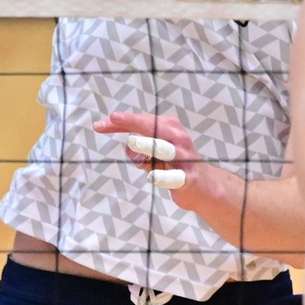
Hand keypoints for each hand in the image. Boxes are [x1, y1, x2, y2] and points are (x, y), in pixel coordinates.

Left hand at [92, 112, 222, 210]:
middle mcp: (178, 139)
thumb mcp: (155, 153)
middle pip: (153, 128)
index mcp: (169, 128)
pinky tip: (152, 177)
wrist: (204, 185)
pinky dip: (162, 176)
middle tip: (113, 119)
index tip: (100, 125)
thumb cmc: (175, 164)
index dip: (121, 122)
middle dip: (133, 122)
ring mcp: (184, 158)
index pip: (142, 121)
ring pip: (165, 149)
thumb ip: (138, 149)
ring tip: (131, 144)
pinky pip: (174, 177)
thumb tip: (127, 149)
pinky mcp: (188, 178)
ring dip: (148, 146)